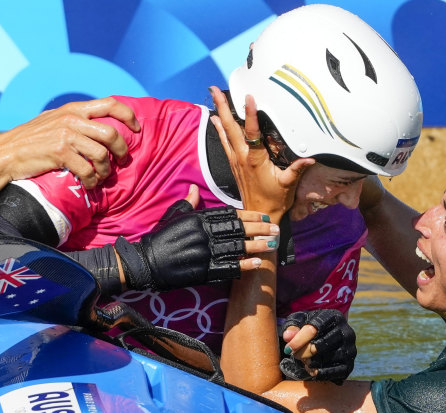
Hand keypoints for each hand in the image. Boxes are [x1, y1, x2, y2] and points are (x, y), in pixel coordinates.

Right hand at [0, 97, 139, 189]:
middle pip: (112, 133)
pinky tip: (90, 184)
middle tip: (122, 161)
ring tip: (102, 176)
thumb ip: (77, 119)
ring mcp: (65, 136)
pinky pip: (88, 170)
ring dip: (106, 170)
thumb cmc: (34, 138)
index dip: (129, 116)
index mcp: (74, 109)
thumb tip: (103, 123)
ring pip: (102, 154)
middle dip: (122, 150)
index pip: (110, 104)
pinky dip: (93, 181)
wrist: (7, 151)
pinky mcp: (60, 153)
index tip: (137, 129)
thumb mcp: (56, 120)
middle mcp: (72, 119)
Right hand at [114, 185, 280, 290]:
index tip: (264, 216)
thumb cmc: (160, 238)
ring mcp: (203, 252)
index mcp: (198, 218)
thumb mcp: (173, 216)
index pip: (230, 214)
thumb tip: (194, 188)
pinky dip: (242, 266)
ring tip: (272, 245)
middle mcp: (203, 233)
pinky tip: (257, 264)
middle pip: (238, 230)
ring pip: (236, 248)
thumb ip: (188, 203)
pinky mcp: (201, 271)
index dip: (250, 215)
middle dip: (259, 229)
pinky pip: (226, 267)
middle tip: (277, 230)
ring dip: (256, 246)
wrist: (144, 263)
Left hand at [209, 86, 313, 222]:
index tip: (249, 98)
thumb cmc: (275, 200)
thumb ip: (297, 169)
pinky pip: (225, 142)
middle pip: (231, 127)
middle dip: (223, 107)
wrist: (259, 214)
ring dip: (219, 114)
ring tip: (213, 96)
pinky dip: (219, 130)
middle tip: (214, 89)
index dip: (251, 114)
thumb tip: (310, 158)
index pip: (252, 133)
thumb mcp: (288, 184)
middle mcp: (242, 157)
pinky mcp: (234, 164)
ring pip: (225, 132)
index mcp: (255, 159)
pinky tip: (215, 120)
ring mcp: (236, 160)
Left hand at [279, 309, 356, 384]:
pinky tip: (312, 370)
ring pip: (326, 359)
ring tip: (304, 361)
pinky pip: (333, 372)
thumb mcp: (301, 322)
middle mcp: (346, 331)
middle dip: (302, 353)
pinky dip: (320, 373)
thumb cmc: (312, 328)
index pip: (314, 328)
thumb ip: (292, 327)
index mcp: (334, 316)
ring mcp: (350, 348)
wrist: (330, 338)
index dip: (299, 340)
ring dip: (310, 363)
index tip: (288, 349)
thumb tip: (288, 336)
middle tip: (295, 355)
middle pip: (319, 345)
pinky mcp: (350, 364)